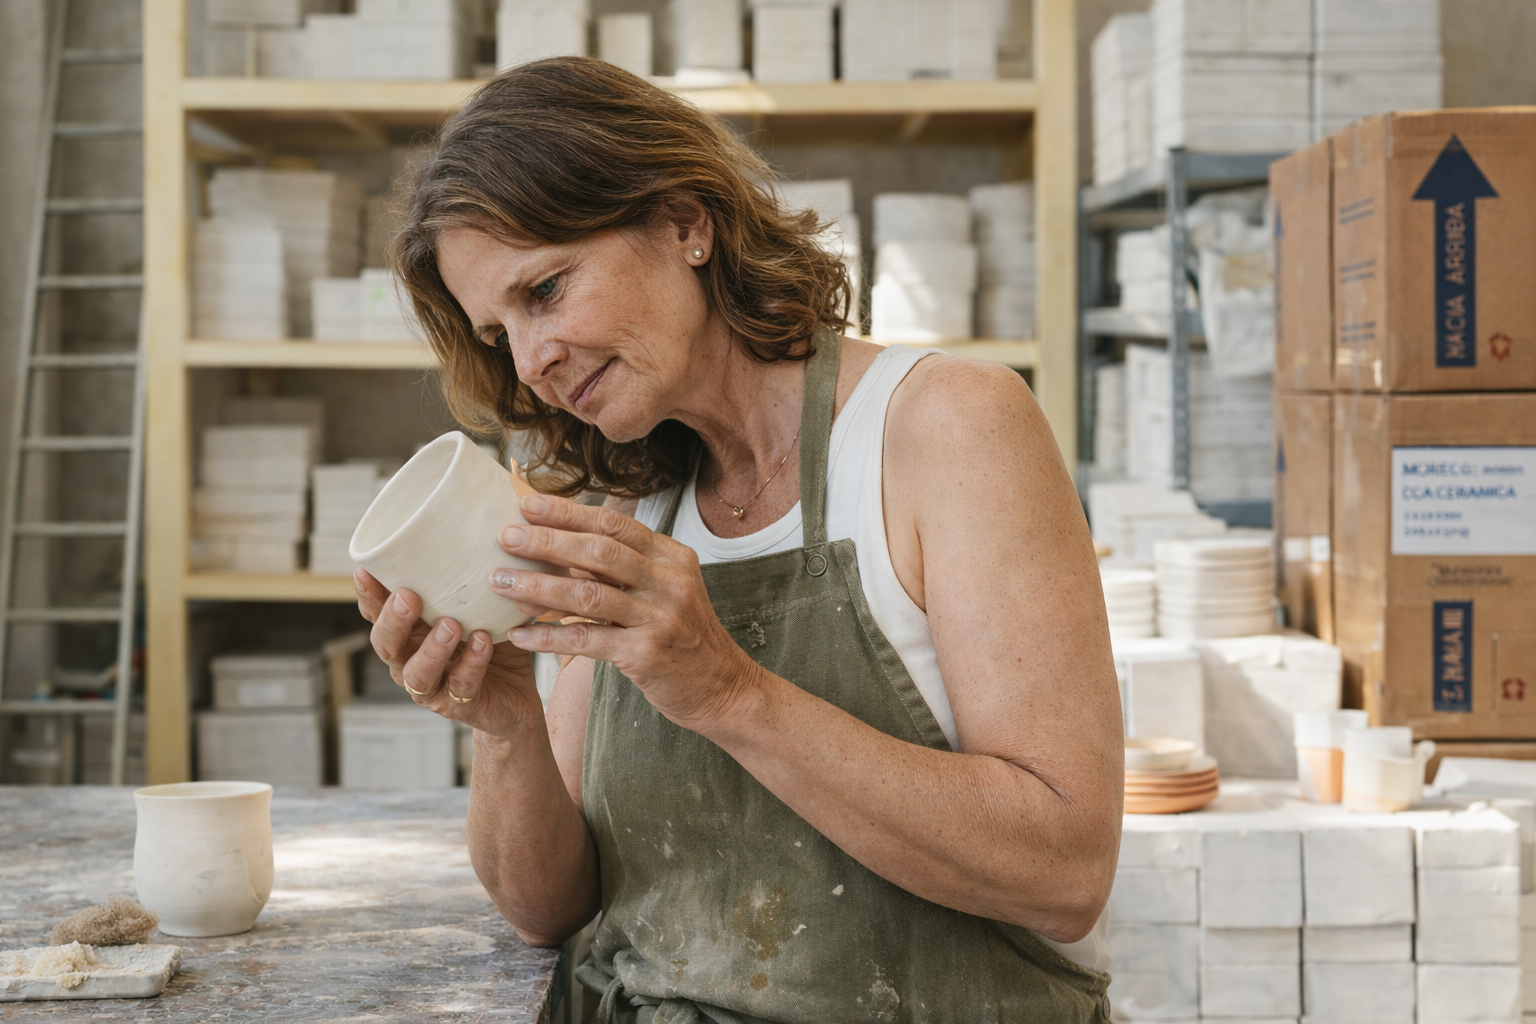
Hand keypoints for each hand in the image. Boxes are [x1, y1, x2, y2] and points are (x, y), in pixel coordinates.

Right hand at [355, 569, 545, 738]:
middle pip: (386, 644)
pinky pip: (461, 685)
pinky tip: (484, 641)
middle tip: (408, 596)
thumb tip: (480, 526)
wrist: (517, 697)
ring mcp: (431, 687)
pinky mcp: (458, 705)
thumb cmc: (492, 641)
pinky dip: (472, 663)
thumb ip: (469, 580)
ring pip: (416, 673)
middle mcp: (411, 660)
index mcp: (409, 633)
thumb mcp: (480, 607)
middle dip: (393, 619)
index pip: (377, 613)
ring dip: (431, 648)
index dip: (369, 595)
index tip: (365, 570)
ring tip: (451, 625)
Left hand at [490, 494, 760, 732]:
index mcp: (672, 558)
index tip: (527, 504)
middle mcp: (670, 581)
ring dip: (538, 586)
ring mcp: (661, 617)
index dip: (568, 512)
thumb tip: (562, 545)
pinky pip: (587, 640)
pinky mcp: (647, 654)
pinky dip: (549, 637)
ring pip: (588, 593)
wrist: (723, 689)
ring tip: (500, 581)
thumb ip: (625, 568)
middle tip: (505, 536)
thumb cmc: (683, 637)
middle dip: (547, 541)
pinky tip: (520, 636)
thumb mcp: (665, 591)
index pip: (614, 524)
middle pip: (599, 551)